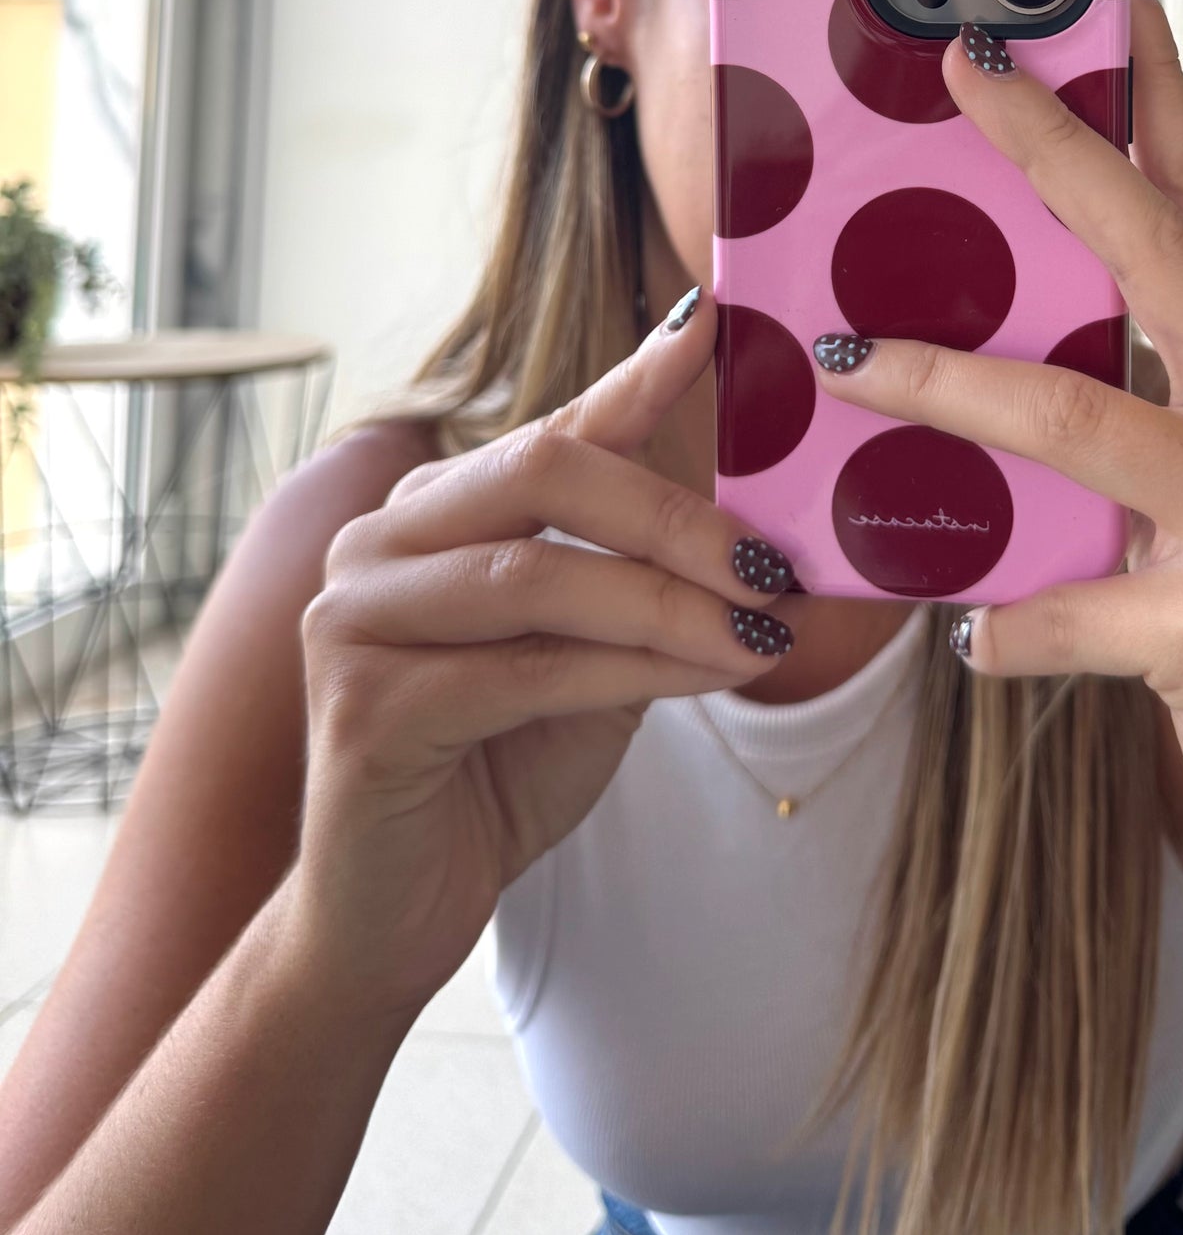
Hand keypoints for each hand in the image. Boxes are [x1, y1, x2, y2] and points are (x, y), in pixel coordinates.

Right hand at [292, 293, 794, 1018]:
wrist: (397, 910)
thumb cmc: (502, 765)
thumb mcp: (590, 654)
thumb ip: (645, 583)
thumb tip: (766, 536)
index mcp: (437, 512)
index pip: (557, 427)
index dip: (641, 375)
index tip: (719, 325)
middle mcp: (382, 541)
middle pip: (545, 471)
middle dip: (676, 515)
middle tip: (775, 563)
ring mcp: (356, 618)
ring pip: (542, 574)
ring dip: (675, 604)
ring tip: (768, 631)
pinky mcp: (366, 706)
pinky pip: (531, 669)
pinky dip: (639, 669)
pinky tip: (713, 675)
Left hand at [812, 0, 1182, 918]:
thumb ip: (1156, 400)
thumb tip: (1026, 336)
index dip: (1155, 96)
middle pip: (1157, 253)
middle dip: (1052, 151)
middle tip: (961, 70)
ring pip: (1078, 419)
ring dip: (946, 385)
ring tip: (847, 360)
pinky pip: (1064, 614)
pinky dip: (1007, 621)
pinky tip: (972, 633)